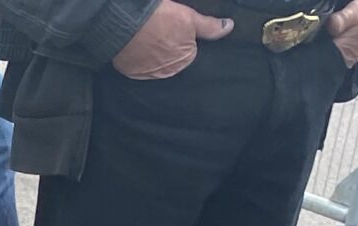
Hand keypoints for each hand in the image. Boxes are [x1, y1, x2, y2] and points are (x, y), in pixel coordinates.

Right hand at [111, 1, 232, 79]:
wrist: (127, 24)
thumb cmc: (161, 19)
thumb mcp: (190, 18)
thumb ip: (210, 26)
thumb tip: (229, 27)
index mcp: (185, 60)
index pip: (188, 51)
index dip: (182, 38)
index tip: (174, 29)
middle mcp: (168, 72)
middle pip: (171, 59)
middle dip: (167, 48)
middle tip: (160, 32)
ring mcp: (148, 74)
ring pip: (154, 64)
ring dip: (152, 54)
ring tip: (147, 38)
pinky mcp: (130, 73)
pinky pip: (137, 67)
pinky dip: (137, 58)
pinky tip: (135, 46)